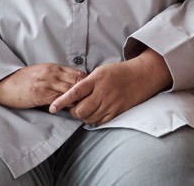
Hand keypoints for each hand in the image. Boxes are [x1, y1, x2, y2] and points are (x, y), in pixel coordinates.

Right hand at [0, 63, 86, 108]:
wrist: (4, 84)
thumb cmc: (22, 80)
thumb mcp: (41, 73)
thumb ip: (56, 77)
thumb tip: (70, 87)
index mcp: (53, 67)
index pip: (77, 73)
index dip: (86, 83)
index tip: (90, 91)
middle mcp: (52, 73)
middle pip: (77, 81)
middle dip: (85, 91)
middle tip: (91, 101)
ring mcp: (47, 83)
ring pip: (70, 90)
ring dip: (78, 99)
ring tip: (83, 107)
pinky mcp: (40, 94)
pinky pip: (58, 99)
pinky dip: (66, 105)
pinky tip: (70, 110)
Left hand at [48, 50, 171, 125]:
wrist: (142, 76)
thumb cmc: (119, 72)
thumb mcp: (101, 71)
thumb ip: (87, 83)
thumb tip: (71, 95)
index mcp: (97, 79)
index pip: (75, 92)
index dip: (62, 101)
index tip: (52, 108)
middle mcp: (103, 92)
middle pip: (80, 110)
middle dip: (73, 111)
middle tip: (72, 107)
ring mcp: (110, 103)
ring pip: (88, 118)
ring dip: (82, 116)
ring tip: (84, 109)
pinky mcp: (117, 111)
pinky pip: (99, 122)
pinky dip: (92, 120)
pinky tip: (93, 113)